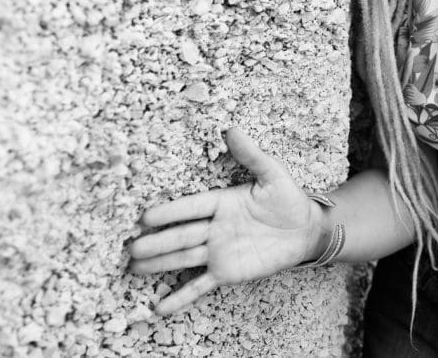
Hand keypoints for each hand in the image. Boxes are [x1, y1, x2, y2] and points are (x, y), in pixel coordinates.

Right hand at [128, 128, 322, 314]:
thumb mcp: (273, 174)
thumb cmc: (289, 199)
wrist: (306, 230)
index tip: (146, 216)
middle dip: (157, 241)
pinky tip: (159, 308)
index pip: (191, 207)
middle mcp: (214, 227)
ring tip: (133, 268)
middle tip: (131, 248)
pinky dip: (180, 297)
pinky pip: (199, 286)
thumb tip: (233, 129)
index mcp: (221, 202)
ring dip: (159, 264)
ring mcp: (218, 252)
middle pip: (181, 235)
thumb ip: (252, 156)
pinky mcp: (226, 272)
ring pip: (183, 258)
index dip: (170, 212)